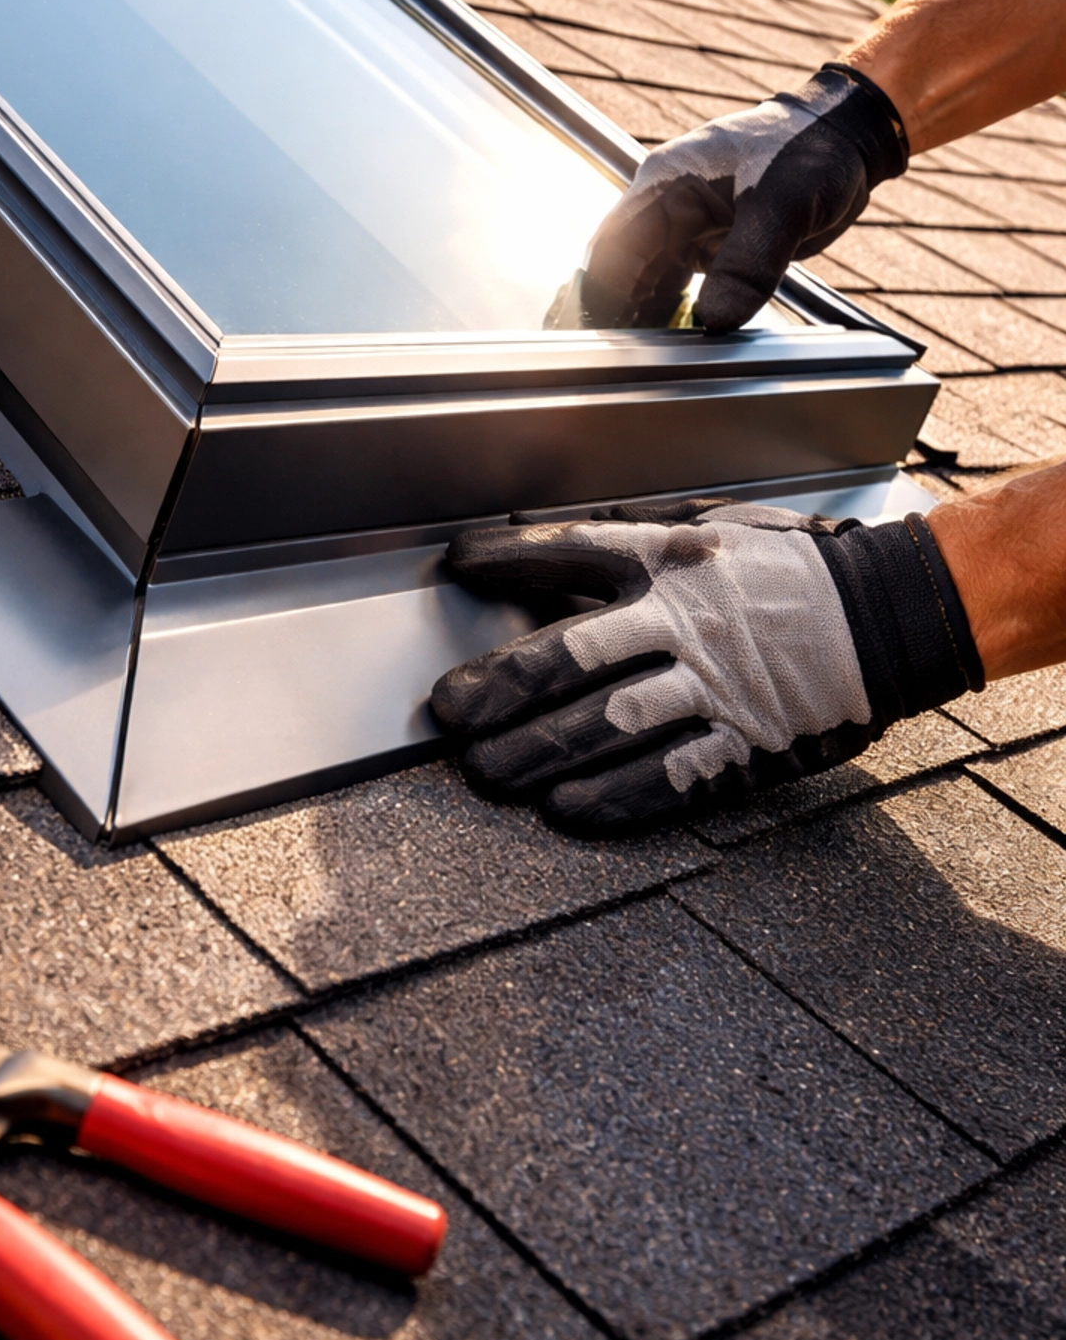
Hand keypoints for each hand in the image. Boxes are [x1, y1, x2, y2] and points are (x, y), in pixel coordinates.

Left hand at [431, 499, 980, 835]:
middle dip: (499, 691)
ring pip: (605, 726)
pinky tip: (564, 810)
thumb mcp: (717, 529)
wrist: (890, 617)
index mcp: (673, 559)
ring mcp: (713, 688)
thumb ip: (642, 538)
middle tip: (450, 714)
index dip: (506, 559)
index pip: (571, 552)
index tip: (457, 566)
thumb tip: (562, 545)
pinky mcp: (743, 744)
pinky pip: (668, 777)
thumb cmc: (794, 571)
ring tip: (487, 771)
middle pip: (569, 658)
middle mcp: (684, 622)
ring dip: (536, 753)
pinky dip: (612, 797)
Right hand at [579, 66, 907, 330]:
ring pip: (648, 280)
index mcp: (666, 184)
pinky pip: (680, 284)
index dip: (604, 293)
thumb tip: (714, 323)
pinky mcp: (712, 245)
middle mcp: (667, 207)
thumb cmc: (809, 151)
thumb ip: (747, 264)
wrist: (845, 140)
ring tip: (643, 362)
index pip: (615, 246)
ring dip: (645, 316)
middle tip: (622, 364)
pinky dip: (674, 312)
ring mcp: (688, 227)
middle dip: (619, 312)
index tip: (607, 337)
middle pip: (624, 268)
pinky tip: (673, 342)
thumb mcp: (784, 205)